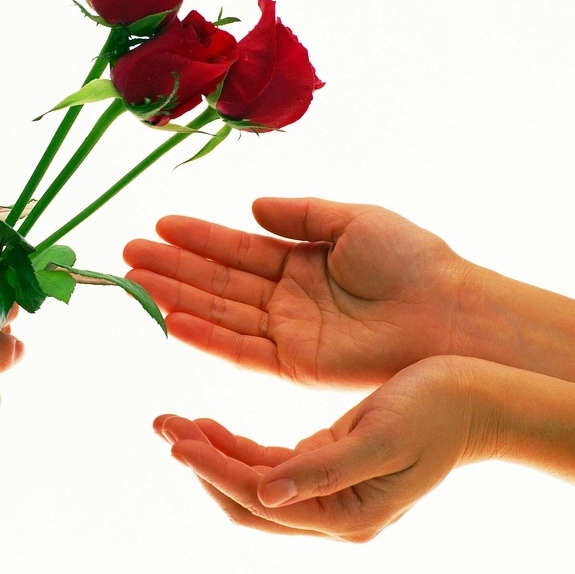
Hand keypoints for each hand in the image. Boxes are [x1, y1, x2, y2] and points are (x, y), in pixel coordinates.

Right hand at [125, 197, 470, 386]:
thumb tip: (251, 208)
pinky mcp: (292, 365)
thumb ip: (299, 215)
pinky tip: (169, 317)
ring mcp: (287, 332)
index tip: (157, 225)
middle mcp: (286, 298)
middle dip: (172, 267)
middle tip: (126, 253)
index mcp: (301, 261)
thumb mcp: (353, 220)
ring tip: (133, 279)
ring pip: (219, 312)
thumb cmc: (412, 261)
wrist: (448, 313)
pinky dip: (203, 334)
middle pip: (217, 281)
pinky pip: (238, 348)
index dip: (197, 238)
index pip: (236, 249)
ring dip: (175, 296)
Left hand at [154, 357, 481, 541]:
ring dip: (211, 452)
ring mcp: (327, 492)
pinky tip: (209, 424)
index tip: (175, 439)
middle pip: (246, 499)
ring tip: (173, 420)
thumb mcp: (382, 439)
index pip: (259, 499)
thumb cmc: (437, 413)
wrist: (477, 400)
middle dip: (201, 463)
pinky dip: (234, 446)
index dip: (212, 469)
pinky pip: (267, 464)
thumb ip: (323, 471)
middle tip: (163, 423)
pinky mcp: (325, 464)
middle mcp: (332, 513)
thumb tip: (266, 494)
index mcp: (346, 516)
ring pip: (251, 481)